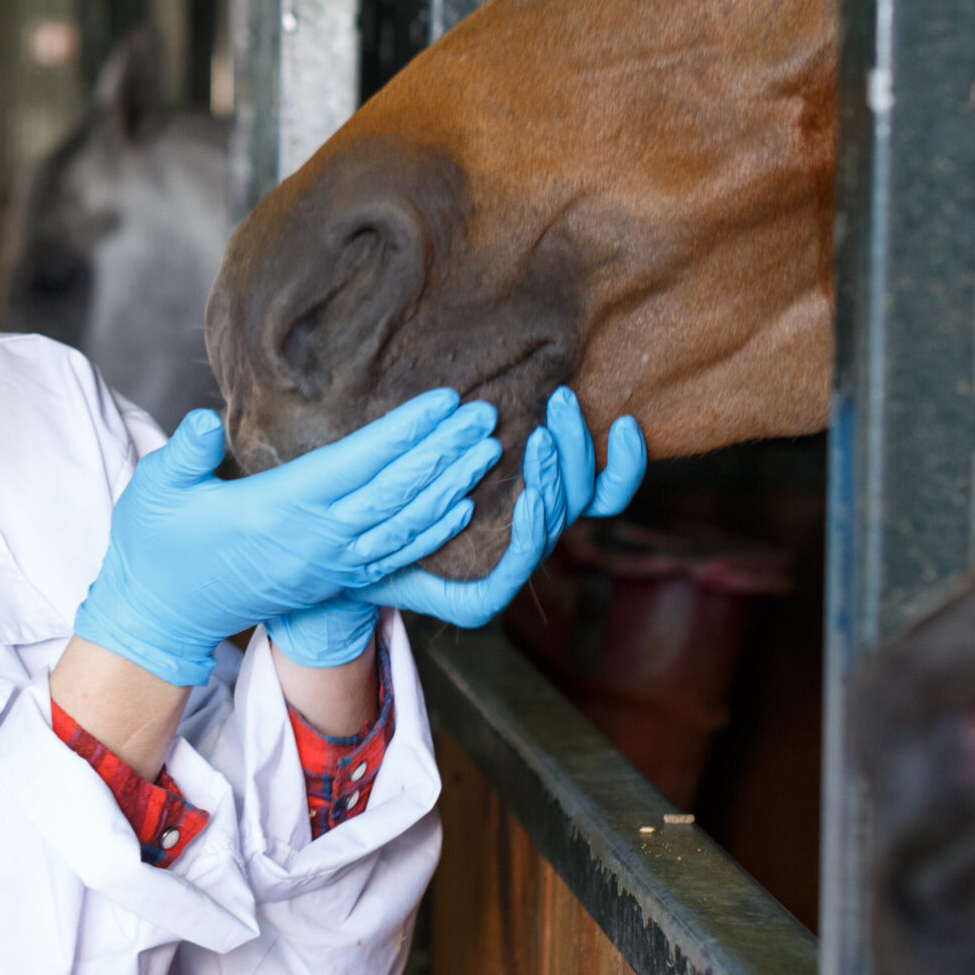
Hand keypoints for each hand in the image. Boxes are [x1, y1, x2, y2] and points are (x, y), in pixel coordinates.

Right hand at [73, 389, 500, 686]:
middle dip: (444, 451)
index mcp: (276, 510)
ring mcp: (327, 563)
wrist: (163, 613)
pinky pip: (395, 552)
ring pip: (405, 523)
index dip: (405, 432)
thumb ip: (182, 454)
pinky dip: (432, 529)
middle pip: (395, 490)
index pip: (356, 464)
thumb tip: (205, 420)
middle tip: (485, 413)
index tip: (445, 401)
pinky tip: (461, 505)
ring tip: (486, 449)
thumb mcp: (154, 490)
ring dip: (450, 485)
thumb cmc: (155, 545)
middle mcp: (313, 539)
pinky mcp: (330, 577)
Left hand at [264, 386, 647, 662]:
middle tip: (559, 403)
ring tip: (539, 439)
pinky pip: (518, 564)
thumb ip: (479, 423)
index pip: (604, 490)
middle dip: (580, 446)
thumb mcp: (445, 450)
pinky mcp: (481, 600)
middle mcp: (532, 535)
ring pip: (556, 520)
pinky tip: (528, 497)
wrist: (344, 560)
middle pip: (586, 495)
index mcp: (535, 504)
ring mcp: (510, 567)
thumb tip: (506, 374)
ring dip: (553, 476)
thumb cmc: (399, 495)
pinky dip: (530, 527)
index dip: (626, 462)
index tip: (630, 420)